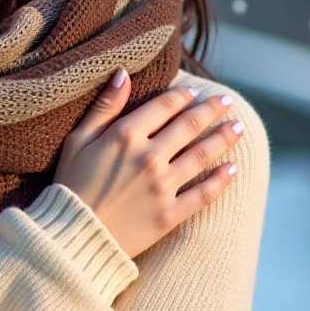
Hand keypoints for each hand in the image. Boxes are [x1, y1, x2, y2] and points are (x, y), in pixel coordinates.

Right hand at [54, 69, 243, 258]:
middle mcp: (149, 157)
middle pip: (189, 126)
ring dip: (224, 138)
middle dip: (211, 110)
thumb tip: (123, 73)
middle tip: (227, 101)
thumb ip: (104, 106)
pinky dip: (221, 180)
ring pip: (202, 155)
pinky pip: (203, 194)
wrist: (72, 237)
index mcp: (125, 136)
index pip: (164, 106)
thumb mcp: (77, 140)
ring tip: (239, 127)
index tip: (195, 91)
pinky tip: (233, 169)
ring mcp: (162, 187)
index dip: (182, 96)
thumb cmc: (70, 186)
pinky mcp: (170, 214)